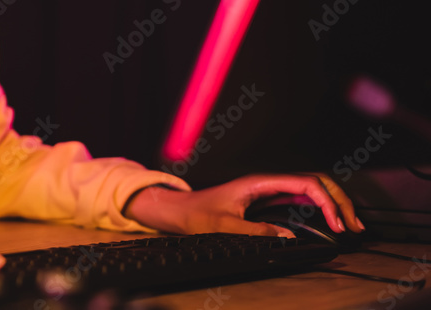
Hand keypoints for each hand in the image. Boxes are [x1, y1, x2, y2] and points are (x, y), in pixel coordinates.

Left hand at [124, 174, 364, 236]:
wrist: (181, 210)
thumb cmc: (198, 214)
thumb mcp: (223, 225)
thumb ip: (255, 231)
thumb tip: (287, 237)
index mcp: (260, 182)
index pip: (306, 183)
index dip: (327, 201)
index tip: (337, 223)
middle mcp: (269, 182)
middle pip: (316, 182)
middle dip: (340, 201)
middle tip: (355, 226)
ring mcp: (271, 190)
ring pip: (313, 189)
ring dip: (334, 204)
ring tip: (351, 226)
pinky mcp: (269, 199)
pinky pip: (303, 199)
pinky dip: (321, 209)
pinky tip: (331, 222)